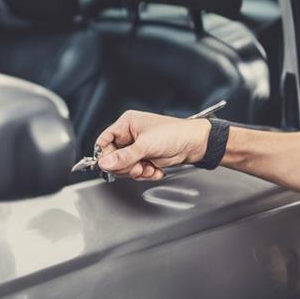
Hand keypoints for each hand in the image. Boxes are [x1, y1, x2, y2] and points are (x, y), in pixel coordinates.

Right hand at [94, 110, 211, 180]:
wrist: (195, 144)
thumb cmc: (175, 134)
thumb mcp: (146, 145)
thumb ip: (124, 156)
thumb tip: (105, 163)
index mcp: (127, 124)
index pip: (105, 141)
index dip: (105, 154)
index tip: (108, 165)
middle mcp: (131, 135)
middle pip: (114, 158)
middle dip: (126, 166)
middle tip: (137, 166)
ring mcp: (138, 148)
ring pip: (126, 167)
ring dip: (138, 172)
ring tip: (149, 167)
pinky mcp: (146, 159)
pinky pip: (137, 172)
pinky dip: (146, 174)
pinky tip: (155, 169)